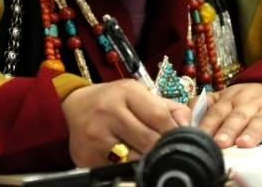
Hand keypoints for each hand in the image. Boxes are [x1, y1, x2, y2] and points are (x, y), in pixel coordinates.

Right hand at [61, 80, 191, 166]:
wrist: (72, 107)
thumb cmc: (112, 100)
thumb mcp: (138, 94)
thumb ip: (167, 107)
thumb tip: (188, 126)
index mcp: (126, 92)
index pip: (159, 117)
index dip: (173, 131)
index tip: (179, 138)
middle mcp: (109, 112)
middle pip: (149, 141)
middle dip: (161, 148)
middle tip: (165, 150)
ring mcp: (96, 136)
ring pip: (134, 159)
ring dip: (145, 160)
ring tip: (147, 154)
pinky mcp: (87, 157)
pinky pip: (117, 169)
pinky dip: (126, 167)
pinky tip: (127, 158)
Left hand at [192, 82, 261, 148]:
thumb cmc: (249, 100)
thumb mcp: (225, 98)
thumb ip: (204, 105)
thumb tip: (181, 118)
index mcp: (232, 98)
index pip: (216, 111)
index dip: (208, 124)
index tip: (199, 137)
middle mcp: (251, 102)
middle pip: (238, 116)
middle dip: (228, 129)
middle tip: (219, 143)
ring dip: (253, 131)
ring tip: (245, 143)